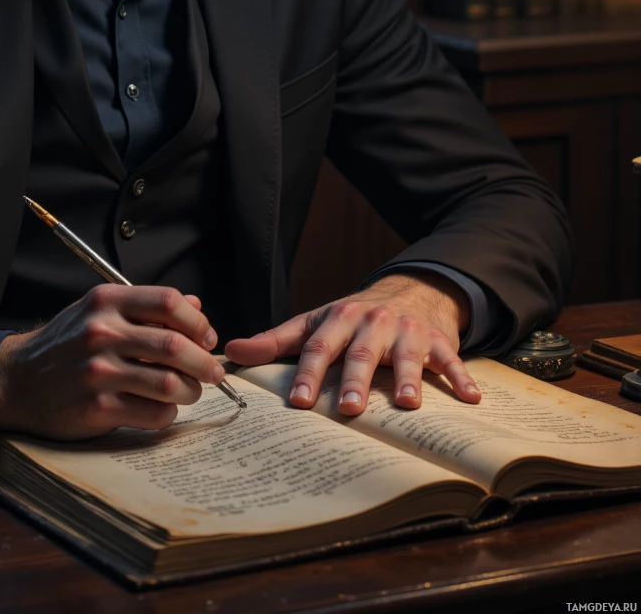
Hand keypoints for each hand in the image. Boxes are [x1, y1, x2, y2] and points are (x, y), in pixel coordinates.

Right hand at [0, 285, 223, 438]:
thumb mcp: (98, 311)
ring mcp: (98, 372)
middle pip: (174, 345)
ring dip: (190, 390)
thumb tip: (196, 306)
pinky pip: (153, 413)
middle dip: (204, 361)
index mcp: (105, 301)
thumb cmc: (65, 344)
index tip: (207, 336)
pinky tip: (163, 409)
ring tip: (190, 392)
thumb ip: (145, 307)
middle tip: (213, 372)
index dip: (197, 321)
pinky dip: (168, 413)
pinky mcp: (97, 409)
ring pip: (169, 383)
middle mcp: (101, 332)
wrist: (18, 381)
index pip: (168, 301)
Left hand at [223, 271, 480, 414]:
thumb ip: (275, 341)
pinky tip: (470, 398)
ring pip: (406, 355)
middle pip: (360, 353)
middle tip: (348, 408)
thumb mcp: (314, 322)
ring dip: (406, 378)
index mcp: (338, 319)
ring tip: (406, 404)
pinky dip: (460, 377)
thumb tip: (230, 351)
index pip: (318, 347)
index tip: (297, 401)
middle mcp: (372, 323)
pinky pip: (450, 359)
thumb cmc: (353, 318)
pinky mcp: (437, 341)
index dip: (306, 373)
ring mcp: (407, 331)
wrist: (409, 290)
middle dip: (354, 380)